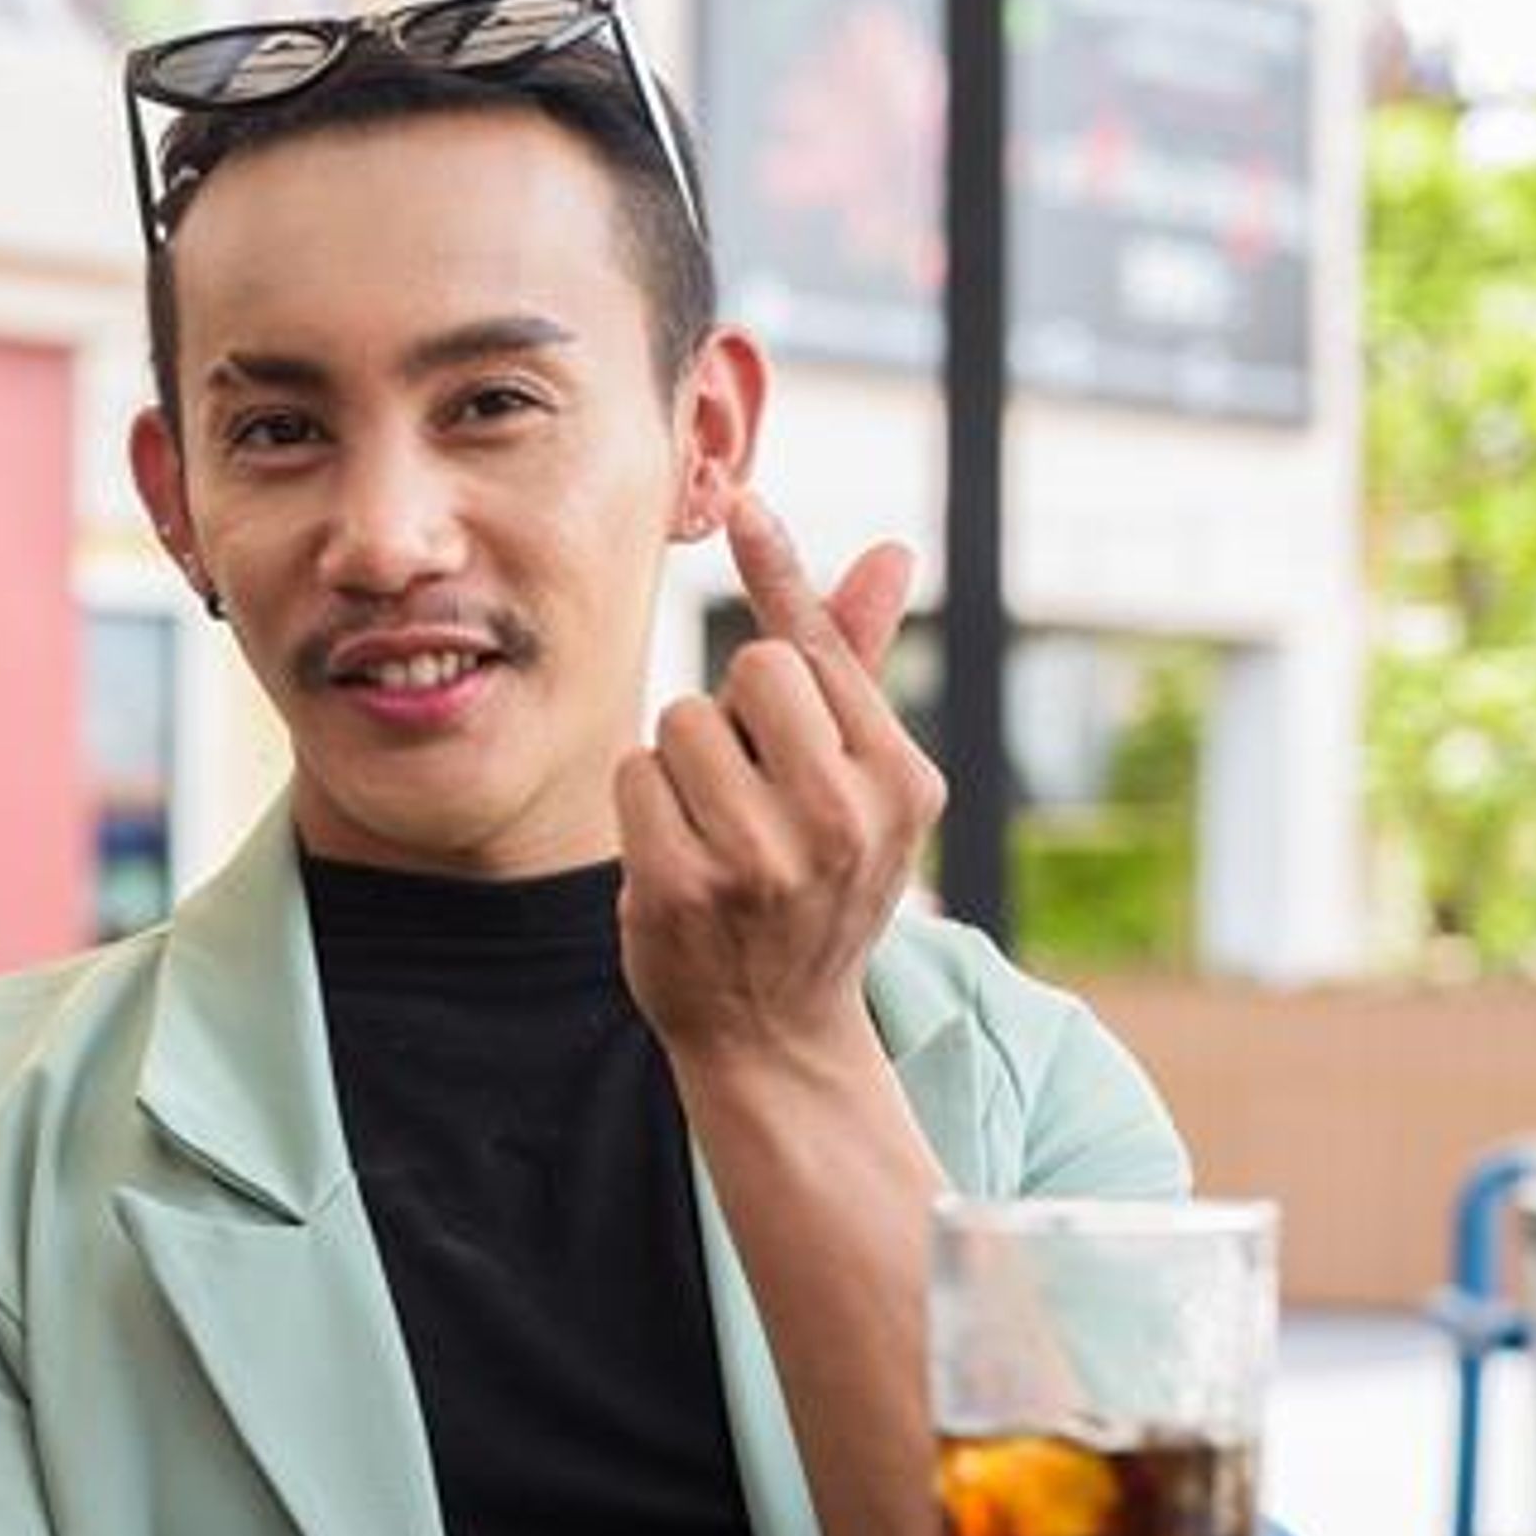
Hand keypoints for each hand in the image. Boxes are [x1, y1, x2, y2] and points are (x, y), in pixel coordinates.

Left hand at [614, 489, 946, 1061]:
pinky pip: (634, 773)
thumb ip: (859, 665)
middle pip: (750, 670)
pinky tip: (678, 860)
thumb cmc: (817, 886)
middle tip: (753, 787)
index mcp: (901, 781)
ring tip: (718, 831)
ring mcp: (764, 858)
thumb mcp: (862, 786)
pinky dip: (643, 806)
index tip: (744, 501)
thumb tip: (890, 550)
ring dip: (683, 762)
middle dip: (733, 711)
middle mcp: (845, 816)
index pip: (824, 649)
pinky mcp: (685, 887)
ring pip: (682, 720)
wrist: (779, 1034)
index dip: (778, 572)